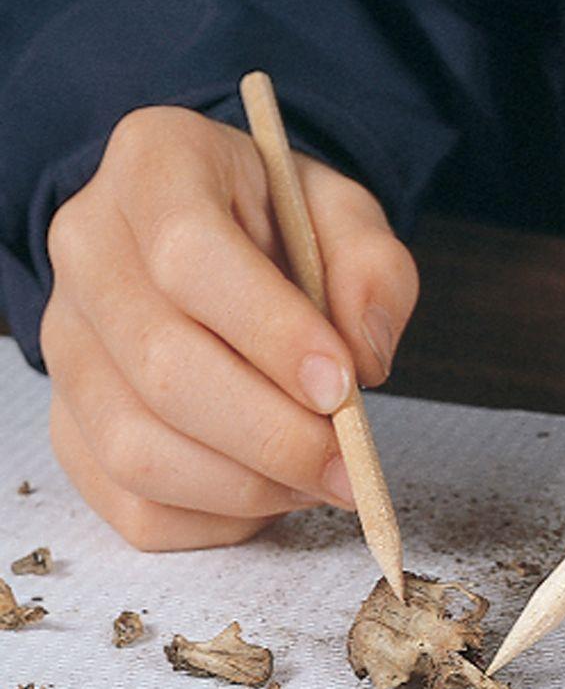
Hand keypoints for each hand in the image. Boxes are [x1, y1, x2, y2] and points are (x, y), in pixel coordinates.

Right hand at [42, 106, 416, 549]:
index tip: (343, 386)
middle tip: (352, 468)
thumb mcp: (347, 219)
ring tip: (319, 480)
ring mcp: (69, 347)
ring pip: (139, 450)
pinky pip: (134, 504)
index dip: (271, 334)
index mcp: (155, 168)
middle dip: (275, 437)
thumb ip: (372, 272)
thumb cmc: (285, 229)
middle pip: (163, 369)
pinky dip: (218, 519)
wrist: (223, 247)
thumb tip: (364, 360)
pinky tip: (271, 492)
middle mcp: (88, 253)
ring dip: (249, 487)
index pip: (191, 258)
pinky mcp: (73, 425)